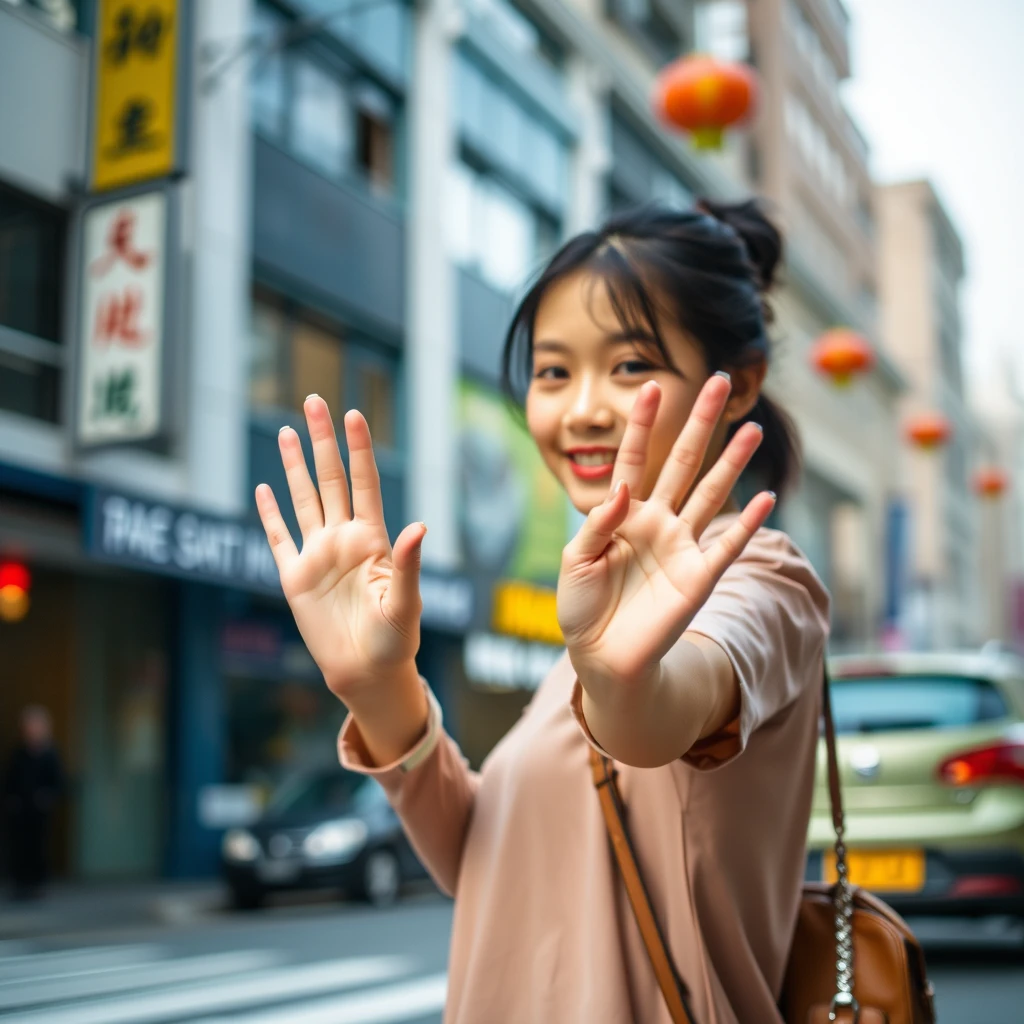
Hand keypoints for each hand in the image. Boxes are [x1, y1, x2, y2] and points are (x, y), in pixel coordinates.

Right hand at [255, 397, 426, 701]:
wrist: (367, 673)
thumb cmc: (396, 641)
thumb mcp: (407, 603)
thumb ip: (408, 565)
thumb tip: (419, 526)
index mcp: (372, 540)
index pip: (364, 483)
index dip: (359, 449)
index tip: (354, 414)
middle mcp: (343, 539)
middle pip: (330, 479)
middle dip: (322, 440)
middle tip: (314, 400)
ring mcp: (318, 555)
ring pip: (303, 499)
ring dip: (294, 466)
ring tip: (285, 430)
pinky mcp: (294, 578)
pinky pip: (278, 539)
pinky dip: (269, 514)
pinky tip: (263, 488)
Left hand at [557, 375, 775, 700]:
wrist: (602, 657)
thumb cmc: (582, 608)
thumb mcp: (574, 561)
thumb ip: (597, 523)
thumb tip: (624, 488)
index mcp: (623, 515)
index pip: (634, 459)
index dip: (642, 424)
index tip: (651, 385)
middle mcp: (657, 522)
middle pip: (682, 462)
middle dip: (699, 423)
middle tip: (716, 382)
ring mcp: (681, 547)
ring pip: (712, 493)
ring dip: (732, 462)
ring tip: (752, 428)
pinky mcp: (699, 577)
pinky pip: (727, 544)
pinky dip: (748, 524)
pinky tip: (768, 498)